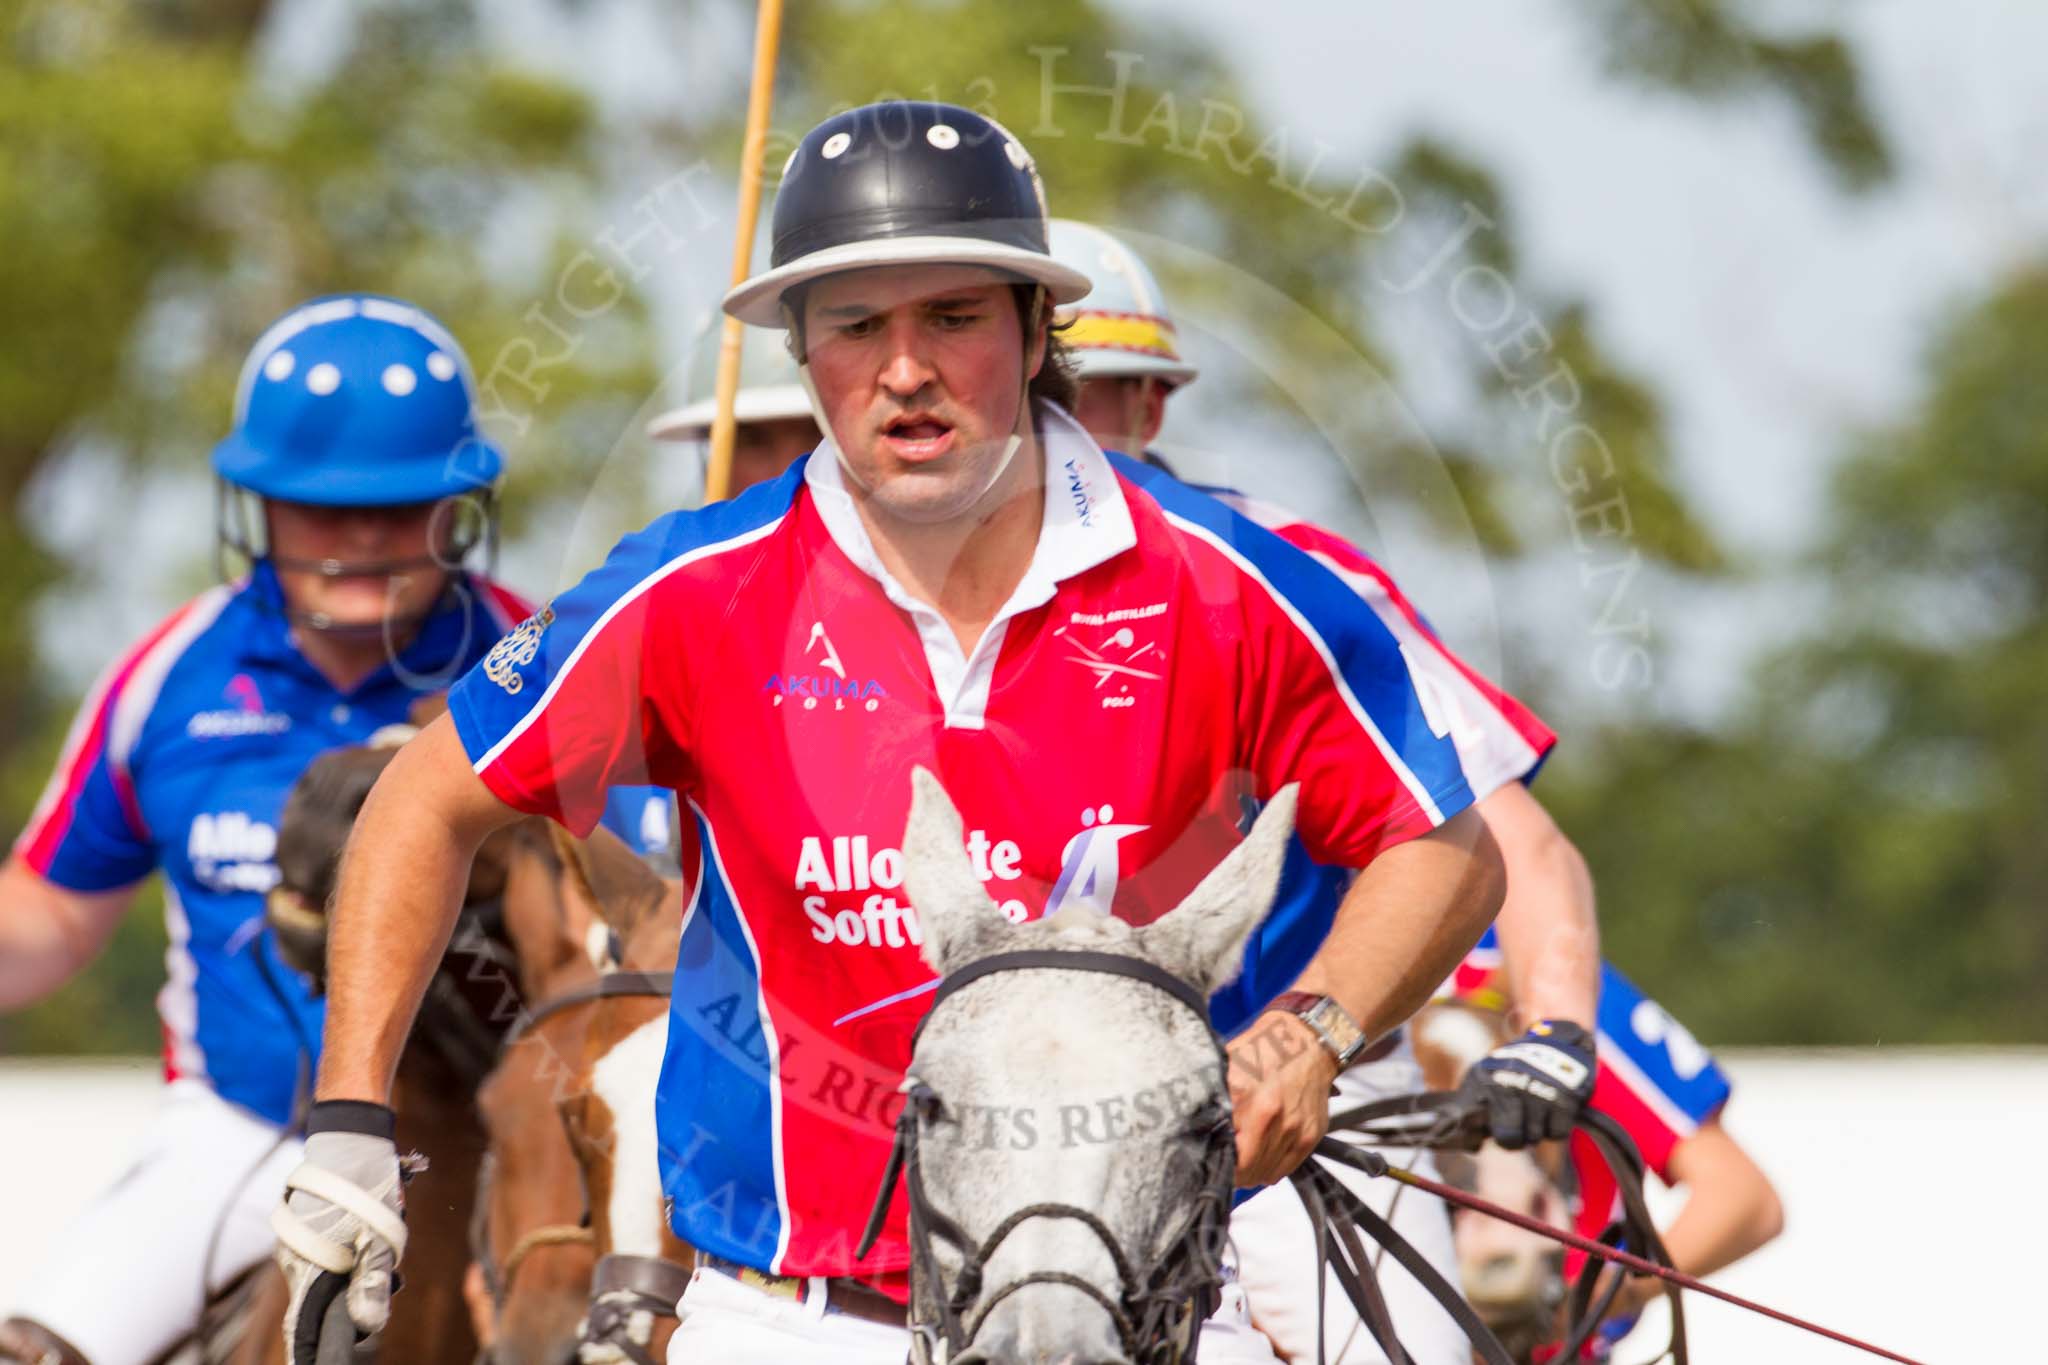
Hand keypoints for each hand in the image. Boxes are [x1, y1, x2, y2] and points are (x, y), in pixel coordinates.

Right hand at [272, 1103, 409, 1364]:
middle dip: (354, 1307)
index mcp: (306, 1270)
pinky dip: (355, 1258)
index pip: (301, 1329)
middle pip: (323, 1305)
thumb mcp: (379, 1234)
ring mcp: (302, 1245)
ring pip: (332, 1279)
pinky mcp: (313, 1230)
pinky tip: (379, 1239)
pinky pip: (333, 1257)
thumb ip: (372, 1281)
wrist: (352, 1135)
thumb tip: (368, 1325)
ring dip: (360, 1278)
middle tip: (385, 1291)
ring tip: (390, 1256)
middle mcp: (297, 1262)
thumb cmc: (364, 1184)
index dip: (311, 1353)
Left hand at [1226, 1010, 1339, 1185]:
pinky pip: (1287, 1168)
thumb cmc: (1265, 1049)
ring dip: (1252, 1171)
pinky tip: (1262, 1153)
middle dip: (1233, 1171)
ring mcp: (1296, 1128)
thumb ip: (1210, 1093)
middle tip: (1224, 1162)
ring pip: (1267, 1174)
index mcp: (1250, 1098)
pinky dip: (1272, 1167)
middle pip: (1248, 1170)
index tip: (1211, 1159)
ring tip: (1243, 1157)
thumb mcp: (1226, 1064)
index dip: (1218, 1163)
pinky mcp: (1311, 1135)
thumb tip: (1188, 1118)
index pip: (1230, 1155)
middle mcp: (1275, 1117)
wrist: (1307, 1041)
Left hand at [1459, 1019, 1595, 1148]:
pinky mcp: (1564, 1099)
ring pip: (1534, 1138)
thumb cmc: (1514, 1068)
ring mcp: (1537, 1092)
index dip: (1478, 1135)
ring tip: (1536, 1110)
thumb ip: (1472, 1104)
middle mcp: (1509, 1085)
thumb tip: (1470, 1144)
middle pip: (1508, 1140)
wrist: (1555, 1041)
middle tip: (1518, 1124)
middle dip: (1514, 1138)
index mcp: (1484, 1080)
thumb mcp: (1485, 1075)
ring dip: (1536, 1130)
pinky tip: (1552, 1109)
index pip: (1471, 1122)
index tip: (1485, 1135)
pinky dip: (1556, 1127)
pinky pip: (1556, 1133)